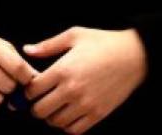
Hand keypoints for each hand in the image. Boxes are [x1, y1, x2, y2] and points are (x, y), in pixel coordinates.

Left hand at [24, 27, 146, 133]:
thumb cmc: (104, 43)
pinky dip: (67, 125)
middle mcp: (72, 90)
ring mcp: (85, 104)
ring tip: (55, 106)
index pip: (32, 90)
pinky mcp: (97, 113)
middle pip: (39, 110)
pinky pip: (74, 130)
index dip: (28, 90)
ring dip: (51, 116)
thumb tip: (27, 50)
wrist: (134, 55)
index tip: (33, 87)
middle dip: (36, 106)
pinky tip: (69, 114)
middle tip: (41, 99)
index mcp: (63, 69)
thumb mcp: (75, 35)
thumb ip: (48, 45)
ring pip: (55, 122)